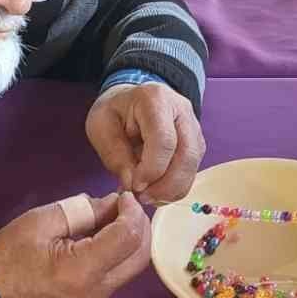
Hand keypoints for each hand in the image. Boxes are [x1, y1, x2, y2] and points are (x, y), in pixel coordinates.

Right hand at [0, 191, 150, 297]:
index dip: (132, 211)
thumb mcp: (43, 220)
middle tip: (124, 204)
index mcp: (82, 270)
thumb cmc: (8, 255)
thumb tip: (113, 203)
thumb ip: (83, 210)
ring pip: (134, 265)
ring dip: (132, 237)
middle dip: (140, 224)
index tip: (122, 195)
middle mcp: (98, 290)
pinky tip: (104, 233)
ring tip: (114, 216)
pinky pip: (119, 272)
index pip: (127, 237)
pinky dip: (120, 250)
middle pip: (141, 255)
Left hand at [86, 83, 205, 203]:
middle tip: (143, 198)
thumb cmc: (114, 112)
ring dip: (171, 189)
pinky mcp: (195, 143)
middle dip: (166, 185)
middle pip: (187, 155)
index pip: (164, 140)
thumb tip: (132, 184)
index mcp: (155, 99)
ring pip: (193, 166)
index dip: (152, 169)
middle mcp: (181, 110)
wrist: (129, 102)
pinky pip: (191, 171)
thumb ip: (115, 155)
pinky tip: (156, 190)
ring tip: (147, 196)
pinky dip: (175, 187)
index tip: (135, 186)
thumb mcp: (100, 128)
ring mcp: (193, 127)